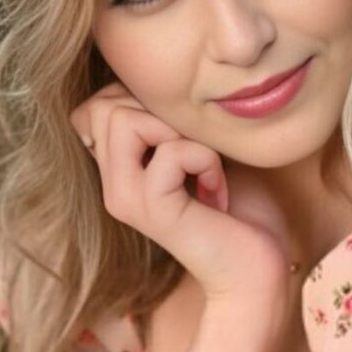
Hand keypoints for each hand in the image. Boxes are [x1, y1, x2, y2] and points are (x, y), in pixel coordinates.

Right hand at [69, 82, 293, 309]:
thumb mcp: (200, 149)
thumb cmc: (241, 208)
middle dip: (161, 111)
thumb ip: (171, 122)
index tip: (181, 135)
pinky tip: (216, 191)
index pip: (93, 106)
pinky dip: (206, 159)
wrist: (257, 271)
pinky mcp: (154, 210)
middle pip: (104, 105)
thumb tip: (158, 81)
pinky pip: (172, 151)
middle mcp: (113, 186)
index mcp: (119, 172)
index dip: (139, 100)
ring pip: (124, 119)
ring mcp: (127, 199)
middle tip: (197, 151)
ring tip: (205, 166)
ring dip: (182, 132)